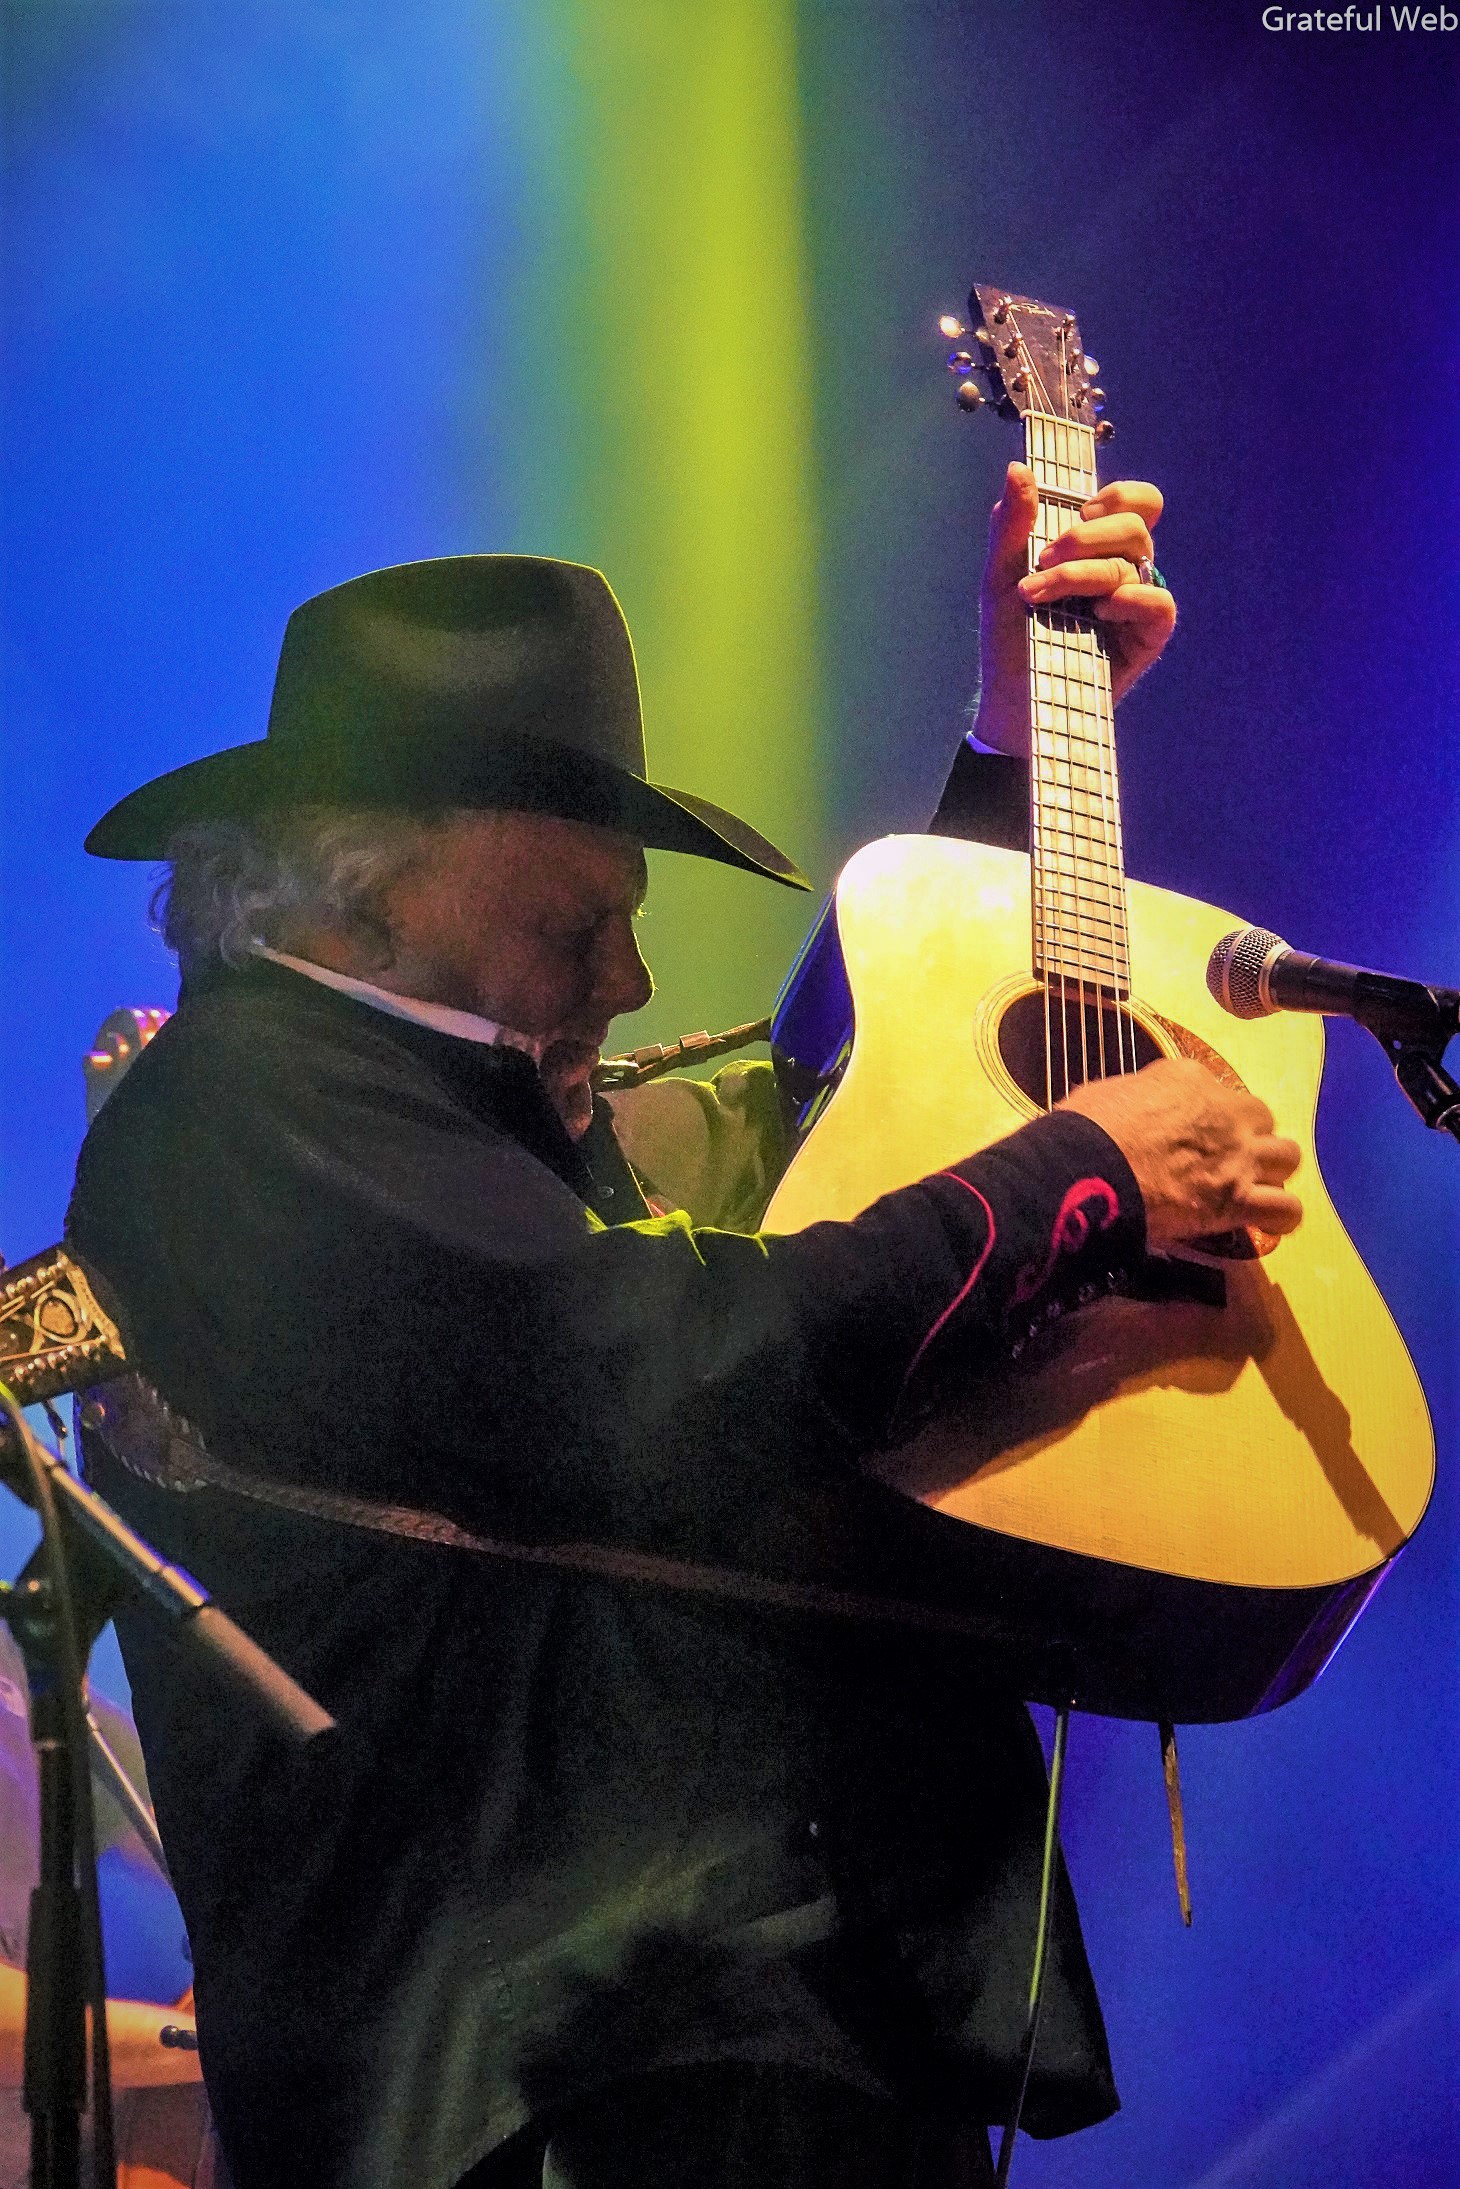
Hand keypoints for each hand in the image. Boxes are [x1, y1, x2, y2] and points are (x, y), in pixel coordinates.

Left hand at [972, 463, 1177, 757]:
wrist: (1010, 702)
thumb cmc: (1009, 639)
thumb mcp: (999, 578)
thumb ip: (1012, 525)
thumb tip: (1018, 470)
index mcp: (1095, 547)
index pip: (1132, 502)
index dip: (1116, 495)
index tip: (1079, 510)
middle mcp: (1122, 569)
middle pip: (1134, 524)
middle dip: (1085, 535)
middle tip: (1045, 559)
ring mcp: (1136, 603)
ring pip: (1133, 562)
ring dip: (1082, 572)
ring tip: (1039, 594)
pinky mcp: (1147, 637)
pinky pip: (1158, 604)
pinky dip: (1128, 600)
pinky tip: (1097, 612)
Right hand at [1058, 1059, 1302, 1250]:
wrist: (1087, 1170)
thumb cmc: (1084, 1131)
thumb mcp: (1110, 1093)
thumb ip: (1138, 1098)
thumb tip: (1134, 1114)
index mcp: (1188, 1079)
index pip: (1216, 1090)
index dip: (1206, 1116)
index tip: (1189, 1134)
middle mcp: (1224, 1112)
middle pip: (1262, 1119)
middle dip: (1248, 1137)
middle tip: (1224, 1158)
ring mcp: (1237, 1156)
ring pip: (1288, 1157)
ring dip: (1271, 1171)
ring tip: (1250, 1187)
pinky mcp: (1238, 1199)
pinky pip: (1286, 1208)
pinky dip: (1278, 1215)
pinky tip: (1262, 1220)